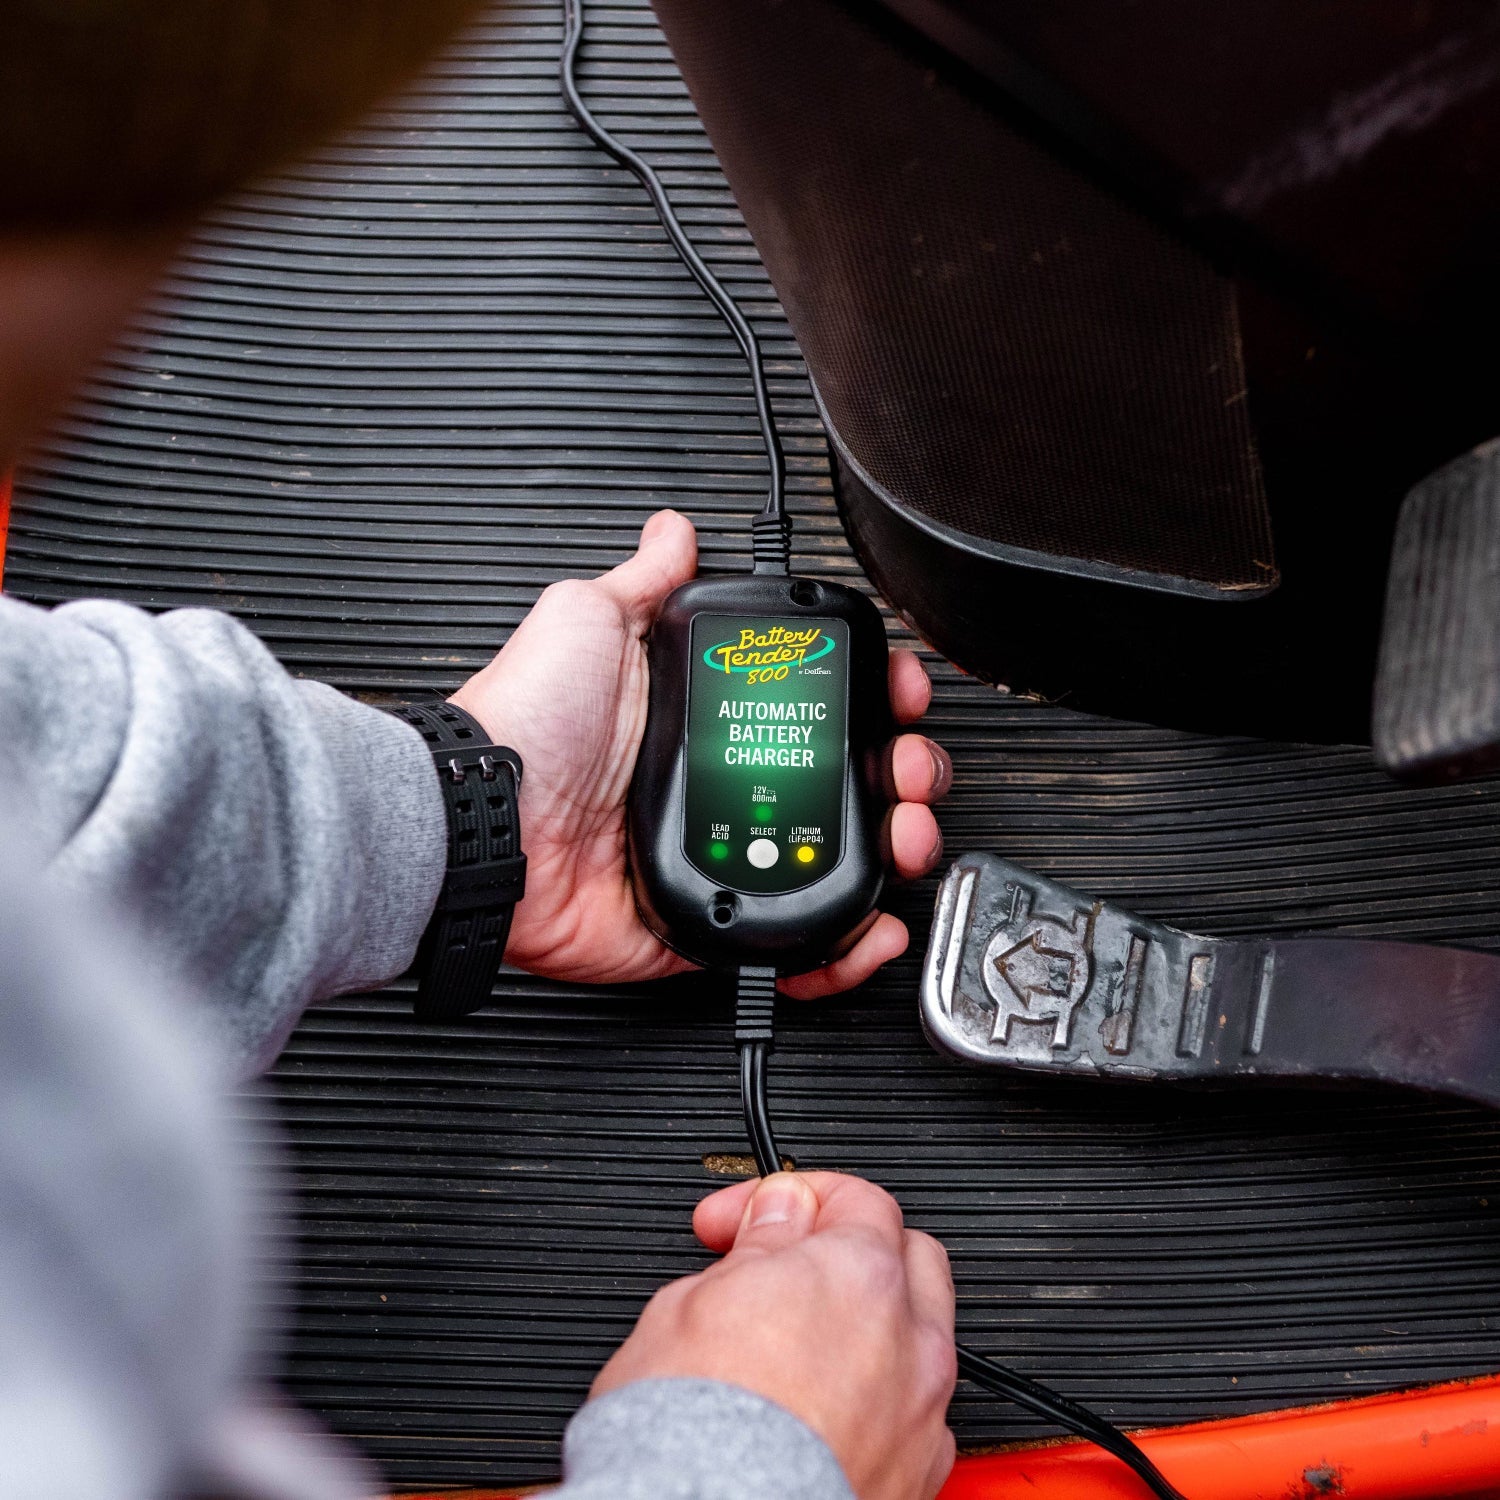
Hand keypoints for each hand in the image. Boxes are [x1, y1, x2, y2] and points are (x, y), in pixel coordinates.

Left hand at [450, 510, 951, 991]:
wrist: (484, 820)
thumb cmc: (524, 722)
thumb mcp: (586, 619)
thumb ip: (643, 581)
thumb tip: (673, 532)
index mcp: (699, 717)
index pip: (807, 703)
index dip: (866, 697)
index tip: (896, 694)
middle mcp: (717, 784)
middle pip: (841, 782)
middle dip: (900, 773)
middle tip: (912, 770)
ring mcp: (717, 854)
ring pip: (830, 860)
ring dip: (889, 850)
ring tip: (907, 837)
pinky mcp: (703, 922)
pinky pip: (787, 942)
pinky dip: (840, 945)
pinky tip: (873, 924)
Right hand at [593, 1172, 956, 1499]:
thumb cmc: (696, 1428)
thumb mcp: (693, 1298)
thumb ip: (759, 1242)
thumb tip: (778, 1212)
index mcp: (862, 1274)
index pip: (856, 1200)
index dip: (788, 1199)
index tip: (743, 1222)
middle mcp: (912, 1340)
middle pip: (907, 1259)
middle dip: (850, 1251)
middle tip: (781, 1269)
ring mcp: (923, 1416)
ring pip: (917, 1341)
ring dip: (871, 1329)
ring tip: (798, 1347)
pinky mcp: (918, 1480)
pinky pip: (914, 1416)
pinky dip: (877, 1402)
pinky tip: (819, 1413)